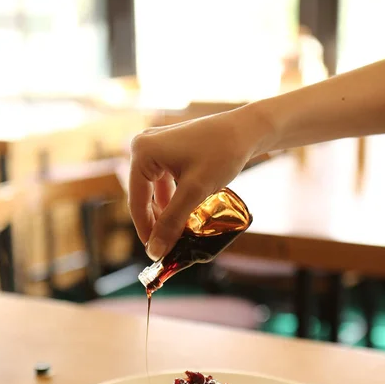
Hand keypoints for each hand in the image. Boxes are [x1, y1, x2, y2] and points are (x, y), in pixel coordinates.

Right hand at [128, 105, 271, 259]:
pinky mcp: (168, 150)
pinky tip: (185, 214)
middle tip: (168, 246)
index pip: (137, 201)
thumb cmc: (222, 153)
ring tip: (178, 233)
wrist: (248, 129)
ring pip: (154, 190)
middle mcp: (143, 146)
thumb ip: (172, 222)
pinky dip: (173, 199)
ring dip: (166, 212)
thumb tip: (155, 251)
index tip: (156, 254)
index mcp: (142, 152)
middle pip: (143, 195)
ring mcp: (155, 146)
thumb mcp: (195, 191)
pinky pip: (164, 181)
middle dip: (156, 221)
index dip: (146, 230)